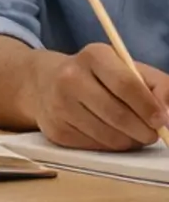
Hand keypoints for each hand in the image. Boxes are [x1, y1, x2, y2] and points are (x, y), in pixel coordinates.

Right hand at [28, 43, 168, 151]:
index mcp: (93, 56)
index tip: (162, 120)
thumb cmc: (98, 76)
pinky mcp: (55, 129)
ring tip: (133, 134)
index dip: (148, 106)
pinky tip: (110, 135)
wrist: (45, 82)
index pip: (126, 84)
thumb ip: (157, 85)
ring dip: (129, 141)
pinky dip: (110, 145)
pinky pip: (94, 146)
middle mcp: (70, 77)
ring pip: (108, 135)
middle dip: (143, 130)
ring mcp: (59, 104)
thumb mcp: (127, 68)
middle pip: (117, 114)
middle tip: (153, 134)